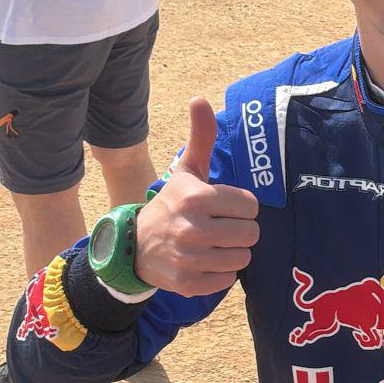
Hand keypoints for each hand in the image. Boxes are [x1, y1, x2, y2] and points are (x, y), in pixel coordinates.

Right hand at [133, 97, 258, 295]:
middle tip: (220, 228)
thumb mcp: (186, 170)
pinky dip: (220, 274)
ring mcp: (189, 258)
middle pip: (250, 234)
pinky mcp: (188, 283)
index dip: (241, 207)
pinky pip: (227, 281)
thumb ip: (201, 137)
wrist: (133, 246)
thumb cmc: (172, 204)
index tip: (224, 207)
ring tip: (213, 245)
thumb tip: (200, 99)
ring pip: (242, 258)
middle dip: (240, 231)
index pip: (250, 206)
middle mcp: (193, 228)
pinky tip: (204, 263)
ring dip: (232, 253)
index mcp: (197, 197)